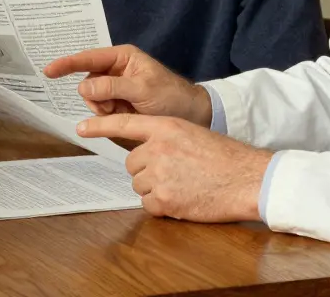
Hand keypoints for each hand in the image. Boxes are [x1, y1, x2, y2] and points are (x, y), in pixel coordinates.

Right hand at [44, 45, 211, 124]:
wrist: (191, 116)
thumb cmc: (172, 96)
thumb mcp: (143, 89)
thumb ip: (112, 87)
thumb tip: (84, 86)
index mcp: (122, 57)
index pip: (89, 58)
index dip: (67, 64)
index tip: (49, 71)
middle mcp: (116, 70)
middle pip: (87, 82)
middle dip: (95, 96)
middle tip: (113, 106)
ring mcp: (116, 89)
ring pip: (92, 99)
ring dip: (102, 109)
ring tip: (123, 112)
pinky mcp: (117, 105)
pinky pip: (100, 111)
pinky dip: (107, 117)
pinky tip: (123, 117)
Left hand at [78, 113, 270, 222]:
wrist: (248, 179)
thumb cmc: (226, 158)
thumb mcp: (193, 135)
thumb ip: (167, 139)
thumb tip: (146, 151)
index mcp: (167, 127)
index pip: (125, 124)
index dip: (100, 126)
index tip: (82, 128)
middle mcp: (158, 148)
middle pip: (133, 163)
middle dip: (147, 170)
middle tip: (175, 173)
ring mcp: (159, 175)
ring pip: (139, 184)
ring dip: (155, 188)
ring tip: (183, 185)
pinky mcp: (162, 200)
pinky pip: (147, 204)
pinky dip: (161, 206)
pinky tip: (183, 199)